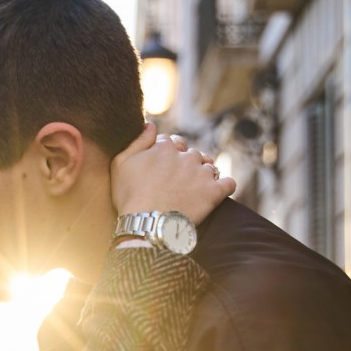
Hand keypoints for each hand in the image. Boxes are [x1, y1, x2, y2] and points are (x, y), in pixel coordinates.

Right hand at [111, 123, 235, 224]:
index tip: (161, 168)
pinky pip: (228, 183)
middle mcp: (186, 156)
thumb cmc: (129, 197)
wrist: (147, 225)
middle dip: (185, 163)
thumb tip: (151, 124)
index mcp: (164, 148)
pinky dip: (225, 186)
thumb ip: (137, 141)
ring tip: (193, 189)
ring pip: (208, 166)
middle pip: (191, 153)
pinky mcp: (214, 192)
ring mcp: (201, 174)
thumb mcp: (121, 164)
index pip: (170, 143)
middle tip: (176, 181)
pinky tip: (217, 192)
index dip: (166, 154)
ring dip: (203, 173)